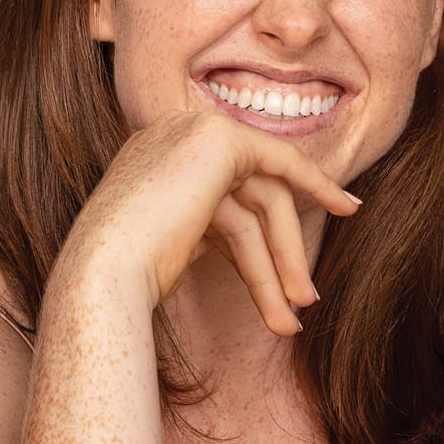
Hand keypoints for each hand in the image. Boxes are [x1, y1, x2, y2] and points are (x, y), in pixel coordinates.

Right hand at [64, 109, 358, 334]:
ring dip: (286, 257)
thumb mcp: (175, 239)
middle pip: (247, 191)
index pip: (224, 183)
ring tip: (297, 313)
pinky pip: (280, 167)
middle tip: (303, 301)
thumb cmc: (125, 278)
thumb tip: (259, 235)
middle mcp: (168, 131)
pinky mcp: (217, 138)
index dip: (268, 204)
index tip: (316, 213)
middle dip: (281, 249)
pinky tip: (345, 207)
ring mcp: (191, 130)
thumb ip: (212, 220)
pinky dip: (317, 188)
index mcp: (151, 153)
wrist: (99, 277)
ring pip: (262, 195)